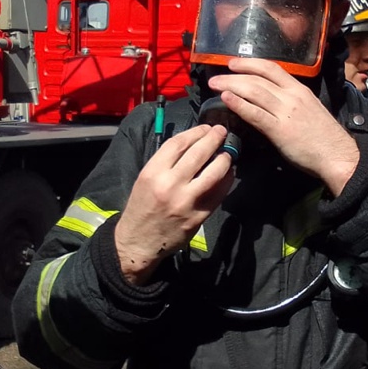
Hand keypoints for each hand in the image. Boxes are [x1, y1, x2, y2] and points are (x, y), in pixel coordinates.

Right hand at [113, 124, 234, 283]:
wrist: (139, 241)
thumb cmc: (142, 206)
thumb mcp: (145, 178)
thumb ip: (166, 162)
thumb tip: (193, 144)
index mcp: (153, 173)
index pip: (179, 144)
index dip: (195, 132)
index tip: (205, 128)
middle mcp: (170, 185)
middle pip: (199, 153)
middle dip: (214, 138)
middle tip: (221, 132)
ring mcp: (187, 201)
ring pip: (214, 172)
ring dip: (225, 158)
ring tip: (228, 152)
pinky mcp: (199, 216)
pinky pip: (219, 192)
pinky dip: (226, 179)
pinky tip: (228, 172)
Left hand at [207, 58, 359, 194]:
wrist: (337, 154)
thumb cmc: (324, 136)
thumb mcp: (309, 109)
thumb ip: (290, 102)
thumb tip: (270, 100)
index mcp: (299, 90)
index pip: (271, 68)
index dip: (249, 63)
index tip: (233, 63)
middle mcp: (292, 96)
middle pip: (258, 78)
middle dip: (233, 75)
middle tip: (215, 76)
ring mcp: (285, 112)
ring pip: (254, 91)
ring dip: (231, 86)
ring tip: (214, 85)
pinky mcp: (280, 130)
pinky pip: (256, 113)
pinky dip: (239, 104)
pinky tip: (226, 99)